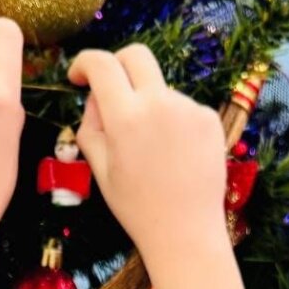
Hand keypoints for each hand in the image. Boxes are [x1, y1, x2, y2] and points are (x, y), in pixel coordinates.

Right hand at [67, 45, 228, 276]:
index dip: (84, 63)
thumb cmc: (136, 207)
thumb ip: (90, 125)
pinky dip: (171, 121)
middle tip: (110, 90)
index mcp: (126, 117)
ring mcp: (189, 108)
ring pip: (159, 88)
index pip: (101, 63)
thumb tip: (96, 98)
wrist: (185, 233)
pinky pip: (182, 107)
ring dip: (147, 105)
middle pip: (136, 55)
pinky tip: (173, 155)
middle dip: (117, 64)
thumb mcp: (99, 169)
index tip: (79, 76)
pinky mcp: (209, 118)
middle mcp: (159, 103)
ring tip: (150, 150)